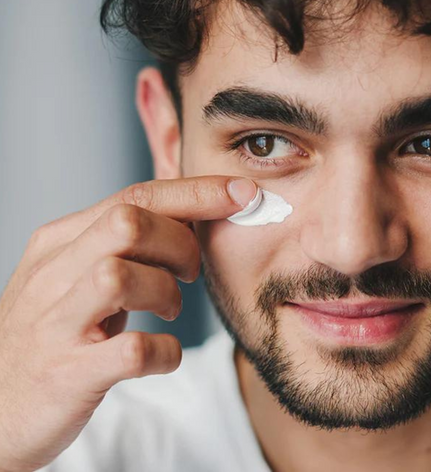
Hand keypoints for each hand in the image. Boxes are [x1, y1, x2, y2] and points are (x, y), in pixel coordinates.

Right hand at [0, 176, 255, 471]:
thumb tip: (191, 218)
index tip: (241, 193)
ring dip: (167, 292)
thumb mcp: (77, 273)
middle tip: (190, 270)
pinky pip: (132, 350)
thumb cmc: (55, 329)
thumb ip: (121, 244)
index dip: (195, 192)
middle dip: (180, 243)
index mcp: (60, 241)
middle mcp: (53, 274)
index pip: (135, 196)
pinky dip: (165, 351)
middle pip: (129, 224)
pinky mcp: (68, 374)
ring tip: (170, 308)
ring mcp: (56, 324)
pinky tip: (164, 352)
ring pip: (121, 277)